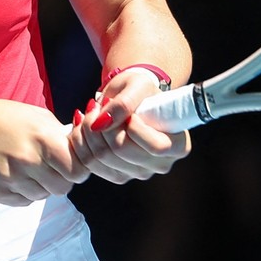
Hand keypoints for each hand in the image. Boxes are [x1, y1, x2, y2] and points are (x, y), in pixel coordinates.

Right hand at [0, 99, 90, 204]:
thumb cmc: (3, 118)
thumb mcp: (36, 116)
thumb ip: (61, 135)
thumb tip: (83, 151)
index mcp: (43, 138)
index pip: (77, 170)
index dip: (78, 168)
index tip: (73, 163)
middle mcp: (28, 161)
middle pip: (63, 187)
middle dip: (62, 178)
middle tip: (52, 167)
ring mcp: (11, 179)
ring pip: (44, 196)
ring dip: (43, 185)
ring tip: (30, 168)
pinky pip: (26, 201)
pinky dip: (26, 192)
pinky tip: (16, 175)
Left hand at [70, 72, 190, 183]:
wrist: (132, 99)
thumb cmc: (142, 90)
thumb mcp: (137, 85)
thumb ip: (124, 102)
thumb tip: (102, 123)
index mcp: (179, 145)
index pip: (156, 146)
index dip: (135, 128)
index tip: (129, 111)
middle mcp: (162, 164)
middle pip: (122, 151)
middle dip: (102, 124)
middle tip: (97, 105)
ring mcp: (139, 173)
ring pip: (102, 158)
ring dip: (88, 131)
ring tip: (91, 112)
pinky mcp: (119, 175)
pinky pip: (91, 164)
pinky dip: (81, 143)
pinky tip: (84, 126)